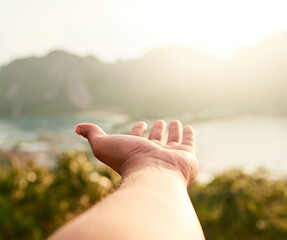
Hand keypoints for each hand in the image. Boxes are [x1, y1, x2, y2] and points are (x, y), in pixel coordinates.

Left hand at [75, 120, 197, 185]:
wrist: (153, 175)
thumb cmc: (127, 160)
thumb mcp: (103, 144)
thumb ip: (92, 134)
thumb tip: (77, 127)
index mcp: (136, 150)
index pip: (137, 138)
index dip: (138, 130)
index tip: (140, 123)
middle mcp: (153, 153)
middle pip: (155, 139)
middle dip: (157, 130)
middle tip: (158, 122)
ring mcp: (170, 155)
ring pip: (172, 140)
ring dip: (172, 130)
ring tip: (174, 122)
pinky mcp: (186, 156)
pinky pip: (189, 142)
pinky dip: (189, 135)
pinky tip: (188, 127)